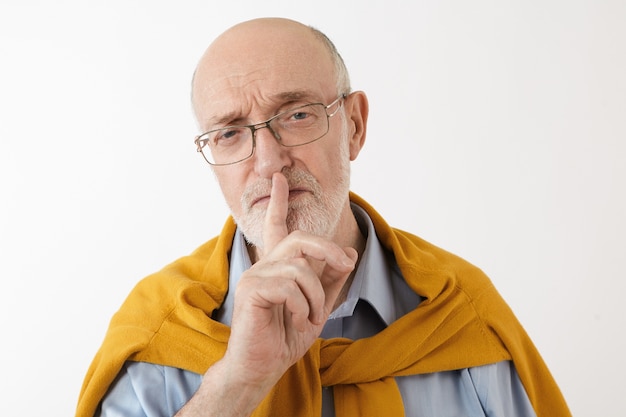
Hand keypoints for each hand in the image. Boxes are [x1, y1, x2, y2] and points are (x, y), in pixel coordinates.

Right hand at [224, 172, 357, 390]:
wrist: (261, 368)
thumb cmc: (285, 338)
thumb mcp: (317, 307)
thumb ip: (331, 281)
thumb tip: (349, 253)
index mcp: (278, 267)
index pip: (276, 227)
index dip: (278, 202)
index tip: (279, 178)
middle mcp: (264, 265)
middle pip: (299, 239)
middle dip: (328, 250)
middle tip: (347, 264)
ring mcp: (255, 276)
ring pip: (300, 267)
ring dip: (316, 296)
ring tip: (310, 317)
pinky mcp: (251, 290)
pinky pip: (289, 286)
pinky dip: (302, 305)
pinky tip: (297, 319)